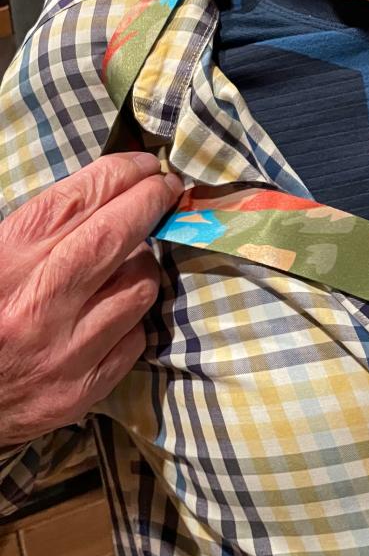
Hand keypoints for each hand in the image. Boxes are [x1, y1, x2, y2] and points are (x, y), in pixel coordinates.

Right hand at [0, 154, 182, 447]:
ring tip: (132, 255)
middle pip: (112, 238)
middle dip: (148, 202)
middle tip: (165, 186)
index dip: (116, 175)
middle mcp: (34, 308)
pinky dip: (133, 315)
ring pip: (138, 287)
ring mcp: (63, 353)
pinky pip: (135, 337)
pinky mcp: (82, 391)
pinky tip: (117, 307)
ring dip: (144, 262)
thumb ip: (35, 231)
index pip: (72, 204)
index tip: (143, 164)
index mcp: (2, 267)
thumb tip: (101, 188)